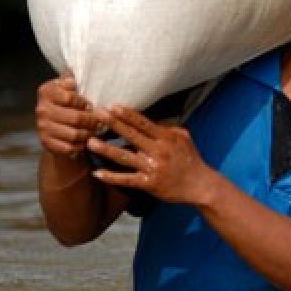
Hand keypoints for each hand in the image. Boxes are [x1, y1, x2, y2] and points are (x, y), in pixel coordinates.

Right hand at [35, 75, 101, 157]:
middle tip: (100, 121)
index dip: (84, 102)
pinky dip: (81, 145)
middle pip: (76, 118)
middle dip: (92, 121)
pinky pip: (69, 147)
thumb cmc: (67, 102)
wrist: (54, 127)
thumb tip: (74, 70)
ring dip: (88, 134)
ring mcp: (43, 127)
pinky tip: (85, 141)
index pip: (71, 97)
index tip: (90, 104)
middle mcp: (42, 109)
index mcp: (47, 91)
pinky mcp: (46, 143)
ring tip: (95, 131)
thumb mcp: (69, 87)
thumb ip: (72, 78)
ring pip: (75, 134)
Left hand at [87, 106, 217, 205]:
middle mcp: (158, 151)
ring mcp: (152, 168)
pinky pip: (126, 179)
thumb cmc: (191, 160)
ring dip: (106, 149)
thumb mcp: (184, 138)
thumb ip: (167, 128)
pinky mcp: (148, 184)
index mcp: (166, 138)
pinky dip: (111, 176)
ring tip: (90, 142)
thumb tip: (151, 119)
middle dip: (113, 124)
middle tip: (96, 115)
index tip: (112, 106)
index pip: (144, 123)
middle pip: (131, 135)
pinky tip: (97, 172)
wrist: (200, 185)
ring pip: (125, 157)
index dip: (127, 114)